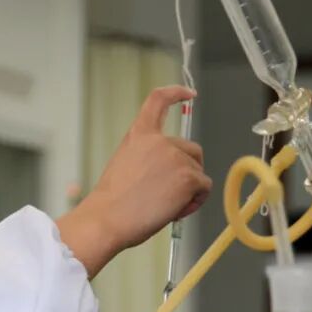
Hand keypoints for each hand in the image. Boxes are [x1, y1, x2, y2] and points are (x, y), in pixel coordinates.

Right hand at [57, 86, 210, 278]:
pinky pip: (204, 188)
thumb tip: (170, 170)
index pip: (158, 100)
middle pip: (191, 149)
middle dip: (187, 170)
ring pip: (198, 171)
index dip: (176, 93)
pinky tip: (176, 210)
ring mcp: (176, 157)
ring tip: (167, 206)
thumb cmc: (112, 202)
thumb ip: (148, 156)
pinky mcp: (188, 176)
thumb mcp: (125, 164)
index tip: (188, 94)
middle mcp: (160, 141)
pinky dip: (195, 201)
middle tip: (168, 194)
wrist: (107, 219)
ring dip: (189, 189)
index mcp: (140, 135)